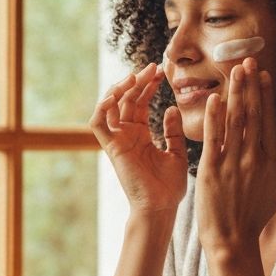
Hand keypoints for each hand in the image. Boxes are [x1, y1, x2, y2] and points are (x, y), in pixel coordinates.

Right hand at [90, 62, 188, 215]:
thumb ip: (173, 131)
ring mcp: (117, 140)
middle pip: (125, 99)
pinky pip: (98, 123)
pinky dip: (102, 107)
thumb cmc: (169, 187)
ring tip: (135, 76)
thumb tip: (171, 108)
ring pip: (108, 106)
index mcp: (140, 135)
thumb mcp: (177, 153)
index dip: (147, 85)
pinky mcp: (111, 148)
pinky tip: (115, 95)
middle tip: (152, 68)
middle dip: (137, 81)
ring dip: (119, 89)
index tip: (161, 71)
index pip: (139, 102)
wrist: (161, 207)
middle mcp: (126, 135)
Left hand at [195, 59, 275, 255]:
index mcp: (268, 160)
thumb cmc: (255, 216)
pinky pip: (213, 139)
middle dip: (250, 85)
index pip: (266, 119)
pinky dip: (214, 118)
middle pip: (251, 114)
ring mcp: (231, 163)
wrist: (232, 240)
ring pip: (234, 121)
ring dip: (234, 93)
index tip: (263, 74)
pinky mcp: (211, 170)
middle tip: (247, 60)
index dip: (265, 94)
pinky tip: (215, 98)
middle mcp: (251, 157)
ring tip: (233, 70)